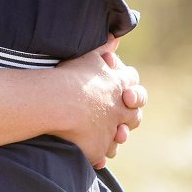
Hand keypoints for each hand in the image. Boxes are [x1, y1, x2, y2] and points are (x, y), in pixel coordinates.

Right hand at [54, 37, 146, 167]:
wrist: (57, 103)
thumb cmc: (70, 76)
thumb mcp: (88, 56)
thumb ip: (104, 47)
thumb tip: (116, 36)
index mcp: (119, 85)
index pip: (133, 84)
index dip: (130, 88)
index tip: (125, 92)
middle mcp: (120, 109)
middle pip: (134, 114)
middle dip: (129, 115)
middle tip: (120, 116)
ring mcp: (110, 130)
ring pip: (120, 137)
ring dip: (116, 136)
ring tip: (109, 135)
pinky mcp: (99, 148)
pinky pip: (104, 153)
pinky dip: (100, 154)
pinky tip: (96, 155)